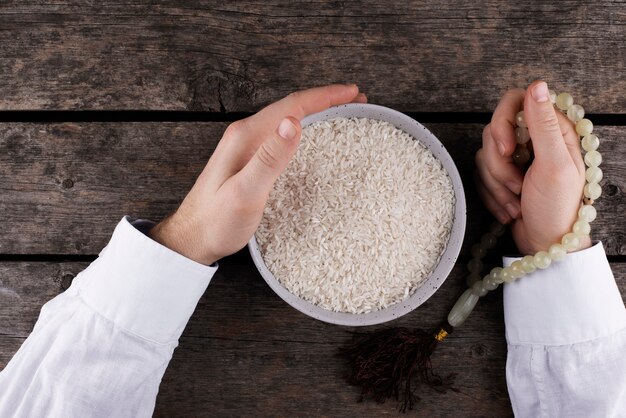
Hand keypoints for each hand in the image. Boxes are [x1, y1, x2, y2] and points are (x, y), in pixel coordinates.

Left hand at [149, 84, 366, 264]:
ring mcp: (244, 147)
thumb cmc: (216, 221)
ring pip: (285, 120)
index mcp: (246, 137)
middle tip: (354, 99)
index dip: (324, 97)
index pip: (292, 106)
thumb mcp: (246, 192)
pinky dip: (302, 129)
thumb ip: (269, 158)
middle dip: (324, 100)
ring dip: (314, 112)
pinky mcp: (246, 160)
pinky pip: (279, 136)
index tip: (352, 92)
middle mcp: (244, 135)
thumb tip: (292, 123)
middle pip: (290, 108)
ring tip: (339, 111)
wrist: (190, 239)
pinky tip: (309, 136)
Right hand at [475, 81, 590, 254]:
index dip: (502, 123)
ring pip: (484, 155)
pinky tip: (510, 208)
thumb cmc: (558, 208)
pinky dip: (491, 194)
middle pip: (493, 132)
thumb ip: (544, 124)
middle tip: (518, 185)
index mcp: (552, 129)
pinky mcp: (501, 174)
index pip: (514, 101)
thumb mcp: (555, 165)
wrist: (546, 245)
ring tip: (517, 202)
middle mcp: (532, 138)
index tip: (507, 149)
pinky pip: (479, 175)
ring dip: (496, 184)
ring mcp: (516, 157)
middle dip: (500, 166)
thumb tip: (537, 85)